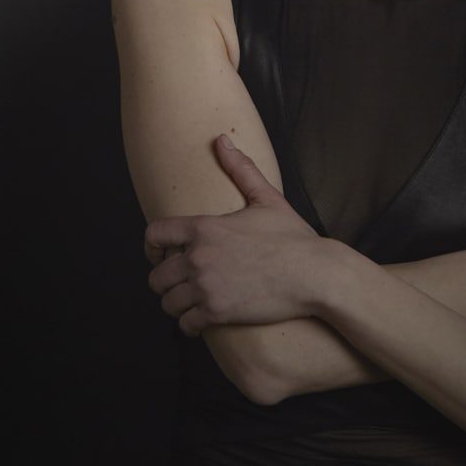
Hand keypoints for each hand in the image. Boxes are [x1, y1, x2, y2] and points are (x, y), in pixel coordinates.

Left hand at [144, 135, 329, 335]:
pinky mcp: (217, 313)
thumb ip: (241, 169)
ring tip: (191, 303)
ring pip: (168, 303)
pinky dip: (191, 325)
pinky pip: (185, 325)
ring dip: (177, 304)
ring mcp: (206, 287)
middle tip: (180, 284)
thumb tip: (222, 140)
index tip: (159, 255)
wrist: (314, 274)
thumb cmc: (292, 237)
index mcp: (205, 227)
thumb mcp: (266, 198)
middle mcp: (198, 257)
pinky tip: (203, 320)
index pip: (154, 234)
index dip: (151, 247)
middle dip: (166, 281)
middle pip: (156, 276)